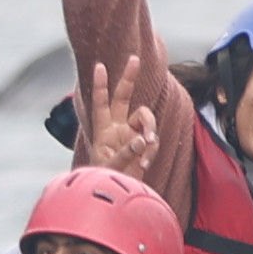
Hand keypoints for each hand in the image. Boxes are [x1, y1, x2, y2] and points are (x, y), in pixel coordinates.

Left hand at [76, 47, 171, 173]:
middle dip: (128, 77)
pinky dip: (151, 150)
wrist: (119, 194)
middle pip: (123, 97)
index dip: (100, 85)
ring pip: (146, 118)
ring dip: (149, 131)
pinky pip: (153, 139)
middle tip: (134, 59)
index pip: (100, 103)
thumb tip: (142, 139)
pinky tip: (144, 164)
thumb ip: (126, 153)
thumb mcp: (111, 168)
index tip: (99, 66)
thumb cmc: (106, 181)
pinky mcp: (144, 144)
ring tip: (147, 150)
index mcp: (103, 130)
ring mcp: (132, 134)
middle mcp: (117, 128)